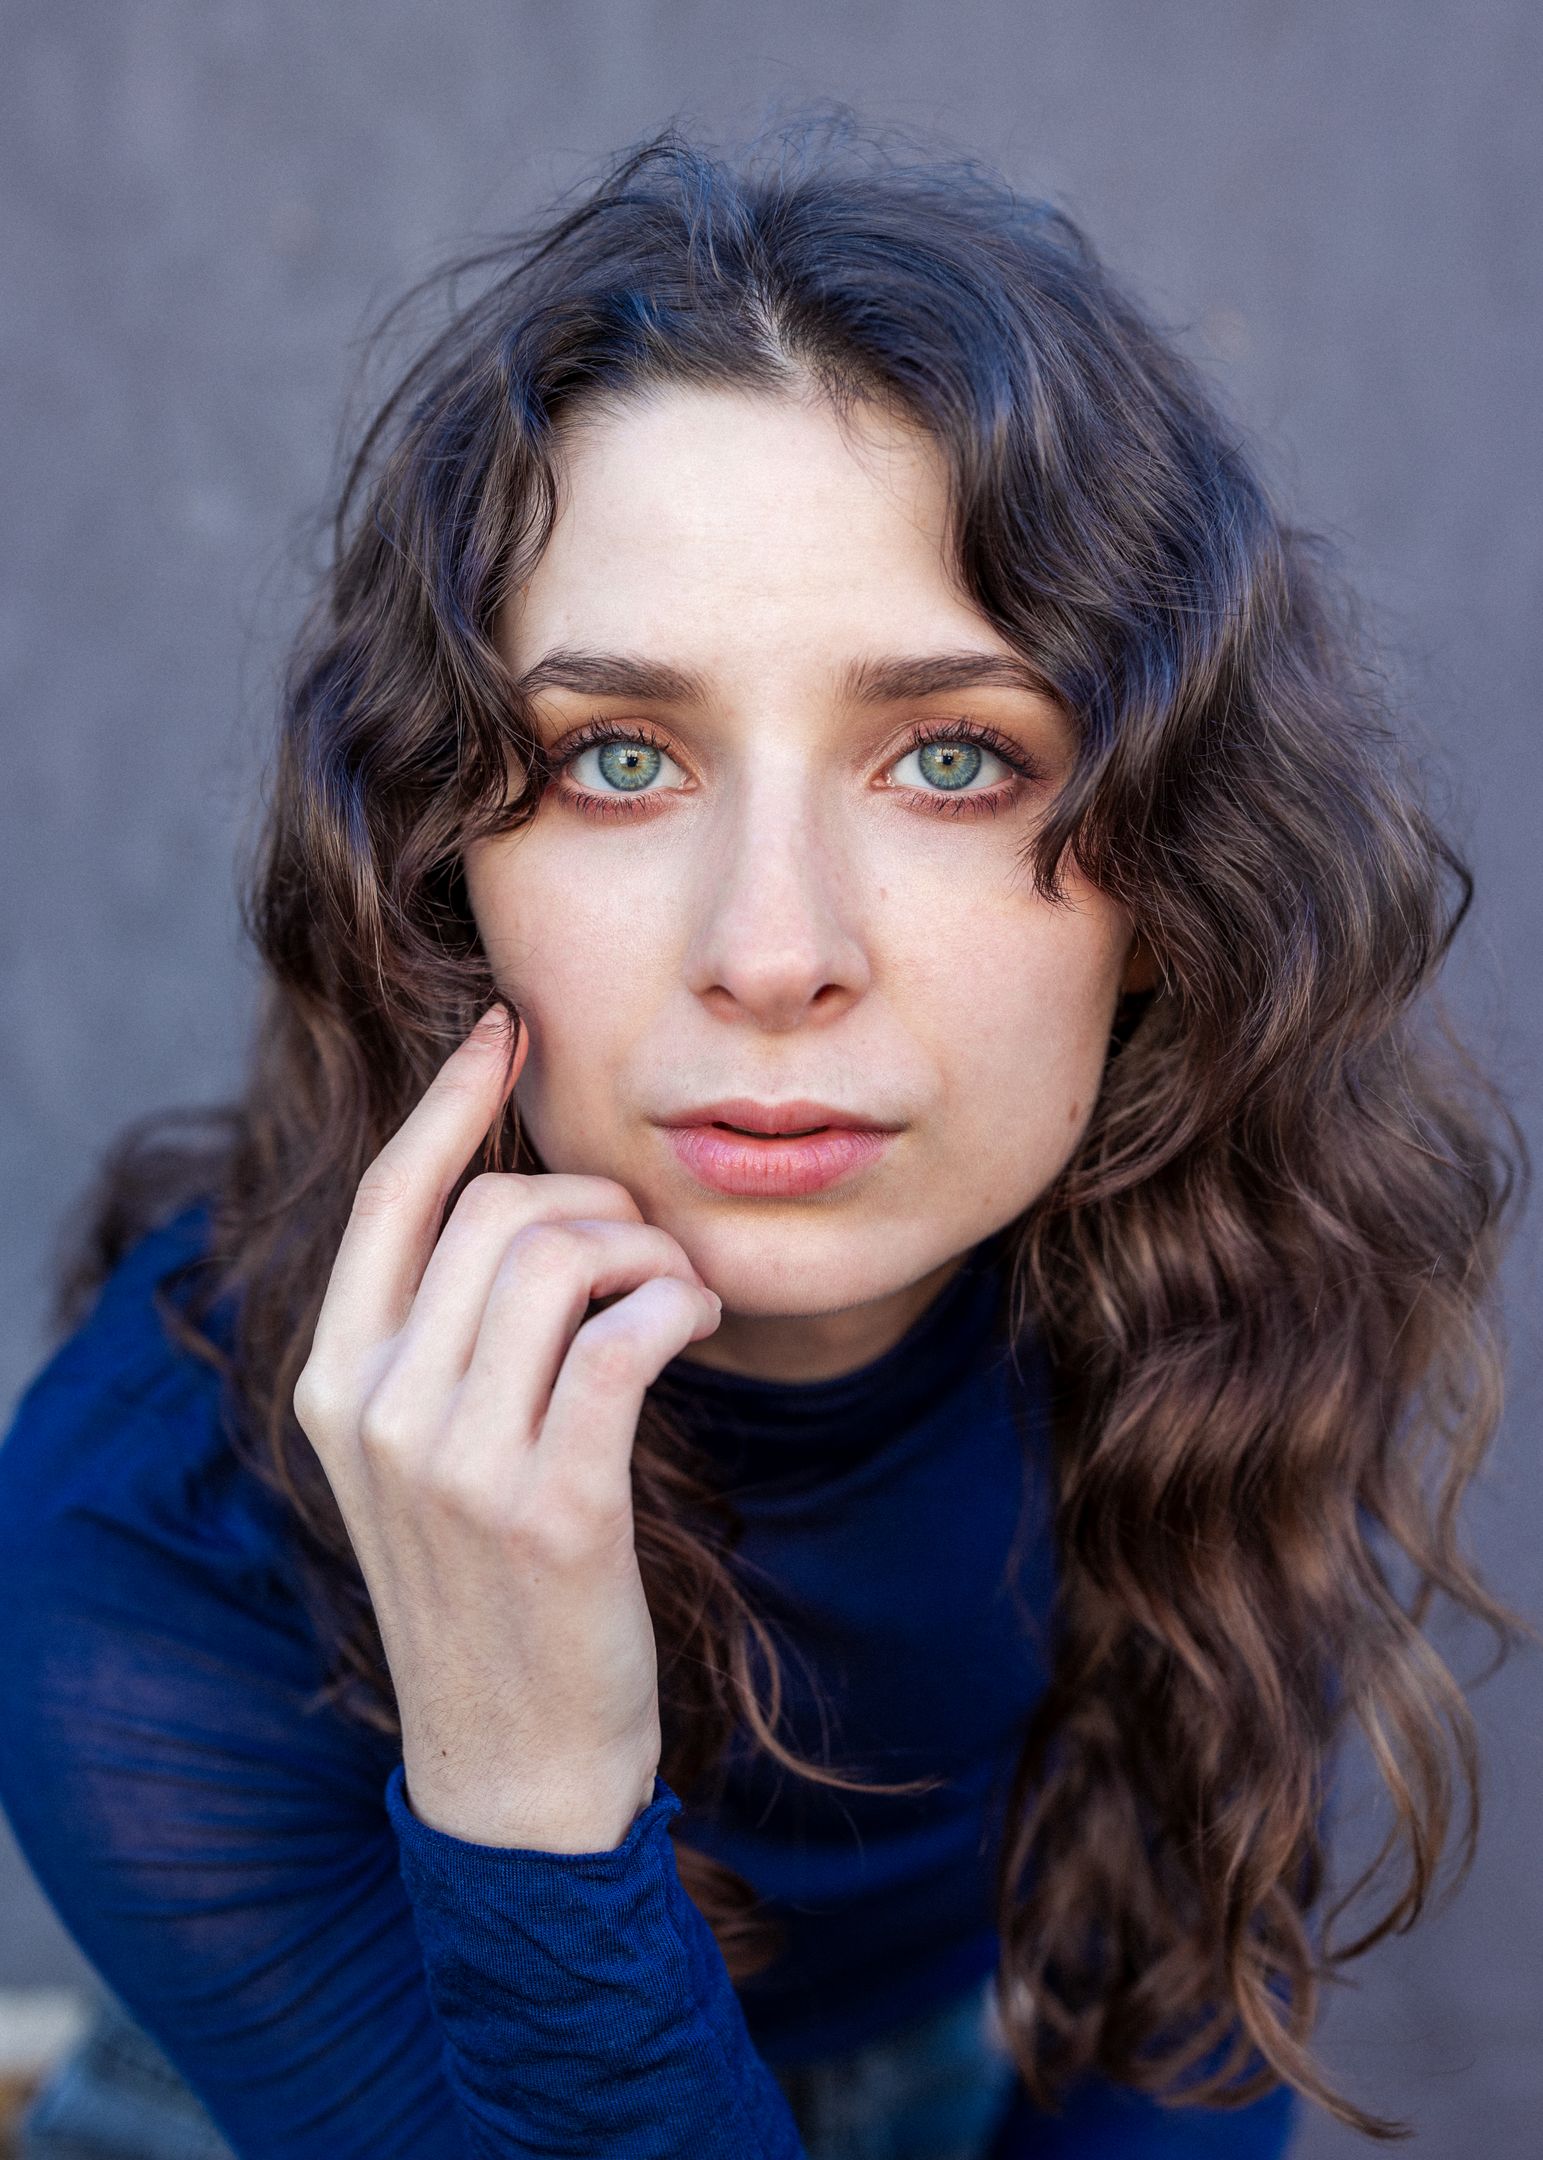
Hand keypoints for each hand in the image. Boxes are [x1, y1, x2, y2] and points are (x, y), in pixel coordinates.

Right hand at [292, 1006, 723, 1851]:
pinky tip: (690, 1328)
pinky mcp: (554, 1505)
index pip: (388, 1200)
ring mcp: (458, 1461)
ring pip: (565, 1258)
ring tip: (674, 1299)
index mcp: (335, 1382)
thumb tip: (515, 1206)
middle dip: (595, 1203)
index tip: (508, 1030)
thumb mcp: (421, 1460)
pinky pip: (628, 1335)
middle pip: (497, 1213)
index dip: (451, 1100)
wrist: (512, 1769)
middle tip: (646, 1251)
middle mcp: (379, 1409)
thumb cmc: (487, 1591)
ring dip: (649, 1253)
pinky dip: (677, 1305)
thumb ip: (439, 1342)